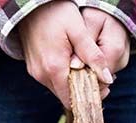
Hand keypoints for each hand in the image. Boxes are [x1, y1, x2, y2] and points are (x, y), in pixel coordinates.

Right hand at [15, 1, 129, 105]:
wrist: (29, 5)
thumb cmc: (55, 13)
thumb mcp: (78, 30)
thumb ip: (93, 55)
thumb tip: (106, 77)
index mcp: (54, 67)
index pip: (72, 99)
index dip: (90, 96)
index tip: (105, 86)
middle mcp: (42, 75)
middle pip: (66, 95)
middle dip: (84, 89)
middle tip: (99, 73)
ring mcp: (35, 73)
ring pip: (59, 88)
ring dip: (74, 82)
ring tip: (87, 65)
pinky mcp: (33, 69)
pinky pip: (51, 80)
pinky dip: (64, 76)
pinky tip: (73, 62)